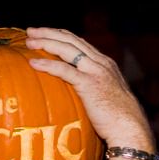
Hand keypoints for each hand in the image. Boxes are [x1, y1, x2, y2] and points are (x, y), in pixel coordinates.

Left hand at [25, 27, 153, 149]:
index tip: (43, 33)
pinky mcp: (89, 84)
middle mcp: (100, 63)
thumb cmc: (116, 120)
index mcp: (104, 64)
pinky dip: (47, 64)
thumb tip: (74, 92)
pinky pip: (64, 70)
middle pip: (71, 40)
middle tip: (30, 31)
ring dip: (45, 42)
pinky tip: (33, 63)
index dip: (60, 35)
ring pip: (67, 49)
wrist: (130, 128)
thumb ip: (91, 88)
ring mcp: (96, 72)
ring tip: (28, 41)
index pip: (79, 42)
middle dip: (48, 33)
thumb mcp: (104, 97)